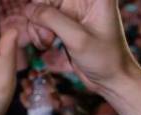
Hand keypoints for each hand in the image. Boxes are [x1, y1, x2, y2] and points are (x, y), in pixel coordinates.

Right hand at [21, 0, 139, 89]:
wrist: (112, 80)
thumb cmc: (105, 60)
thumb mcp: (78, 39)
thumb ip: (51, 19)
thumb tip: (28, 8)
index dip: (47, 3)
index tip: (53, 22)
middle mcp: (85, 0)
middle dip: (40, 15)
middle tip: (47, 38)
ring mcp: (72, 8)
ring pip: (40, 6)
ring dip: (37, 25)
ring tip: (46, 43)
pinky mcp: (64, 20)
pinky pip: (40, 18)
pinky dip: (38, 30)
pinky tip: (45, 44)